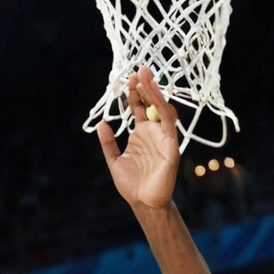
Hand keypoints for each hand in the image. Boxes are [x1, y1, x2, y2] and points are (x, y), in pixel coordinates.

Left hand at [97, 66, 180, 209]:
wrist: (143, 202)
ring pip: (162, 109)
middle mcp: (154, 132)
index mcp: (141, 134)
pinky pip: (169, 124)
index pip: (140, 108)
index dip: (134, 93)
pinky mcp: (172, 146)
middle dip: (146, 87)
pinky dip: (163, 109)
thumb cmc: (132, 184)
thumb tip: (101, 123)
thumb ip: (108, 143)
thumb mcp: (114, 160)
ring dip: (155, 93)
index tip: (129, 79)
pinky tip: (154, 97)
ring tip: (146, 77)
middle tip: (139, 70)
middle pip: (152, 104)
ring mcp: (164, 138)